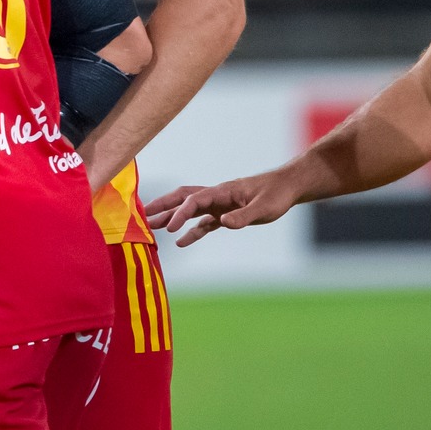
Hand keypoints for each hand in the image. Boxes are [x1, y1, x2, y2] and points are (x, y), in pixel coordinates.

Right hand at [144, 171, 304, 246]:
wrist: (287, 188)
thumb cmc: (277, 195)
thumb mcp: (264, 208)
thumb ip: (243, 217)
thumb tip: (223, 223)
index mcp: (222, 192)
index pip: (194, 201)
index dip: (179, 214)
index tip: (169, 229)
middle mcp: (217, 196)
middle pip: (183, 198)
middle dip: (163, 206)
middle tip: (143, 214)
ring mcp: (220, 205)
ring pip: (190, 209)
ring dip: (172, 217)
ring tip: (153, 227)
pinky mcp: (226, 214)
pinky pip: (203, 222)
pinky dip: (191, 231)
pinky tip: (181, 241)